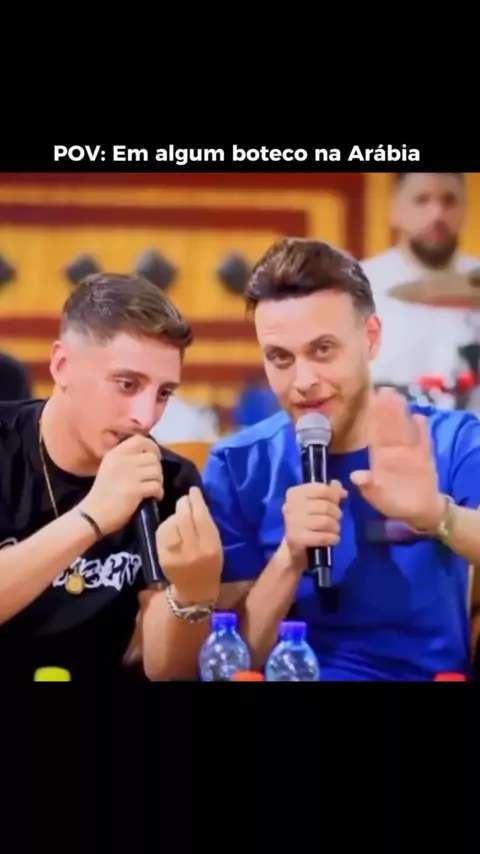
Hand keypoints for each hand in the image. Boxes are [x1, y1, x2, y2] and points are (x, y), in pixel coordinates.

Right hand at [82, 435, 162, 534]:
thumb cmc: (102, 493)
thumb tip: (150, 455)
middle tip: (152, 480)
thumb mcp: (110, 468)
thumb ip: (126, 459)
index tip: (155, 458)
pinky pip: (157, 486)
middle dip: (157, 469)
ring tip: (152, 489)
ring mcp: (129, 475)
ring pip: (157, 471)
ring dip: (159, 481)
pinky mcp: (134, 490)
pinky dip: (158, 493)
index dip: (152, 447)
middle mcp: (122, 460)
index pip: (140, 440)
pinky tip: (153, 498)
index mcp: (115, 453)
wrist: (92, 515)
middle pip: (152, 457)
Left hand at [156, 486, 222, 602]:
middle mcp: (193, 550)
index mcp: (211, 546)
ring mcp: (176, 555)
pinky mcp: (163, 558)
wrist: (195, 590)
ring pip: (171, 523)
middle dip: (183, 504)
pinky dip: (165, 526)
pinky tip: (170, 527)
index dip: (196, 500)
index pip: (201, 516)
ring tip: (178, 516)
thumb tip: (195, 500)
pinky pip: (161, 533)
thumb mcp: (216, 544)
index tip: (193, 490)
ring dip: (174, 515)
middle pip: (184, 518)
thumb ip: (207, 524)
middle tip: (184, 500)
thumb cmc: (210, 564)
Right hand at [283, 480, 346, 569]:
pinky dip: (332, 538)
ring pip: (325, 521)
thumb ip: (328, 492)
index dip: (334, 494)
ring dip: (335, 526)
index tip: (341, 498)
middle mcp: (290, 506)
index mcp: (294, 493)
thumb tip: (339, 487)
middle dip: (336, 513)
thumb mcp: (316, 502)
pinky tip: (333, 538)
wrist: (293, 546)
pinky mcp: (296, 538)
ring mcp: (292, 523)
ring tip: (335, 529)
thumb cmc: (308, 519)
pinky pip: (322, 537)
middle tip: (337, 518)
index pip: (321, 489)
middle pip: (325, 506)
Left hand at [350, 387, 443, 529]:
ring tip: (398, 396)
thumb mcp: (377, 497)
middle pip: (390, 427)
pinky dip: (422, 431)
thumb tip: (355, 476)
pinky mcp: (424, 458)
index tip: (369, 401)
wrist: (417, 511)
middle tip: (383, 390)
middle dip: (386, 409)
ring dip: (402, 414)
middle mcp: (393, 451)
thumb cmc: (393, 502)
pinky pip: (423, 441)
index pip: (375, 434)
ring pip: (405, 430)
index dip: (372, 418)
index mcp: (379, 458)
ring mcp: (409, 453)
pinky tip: (419, 417)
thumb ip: (368, 486)